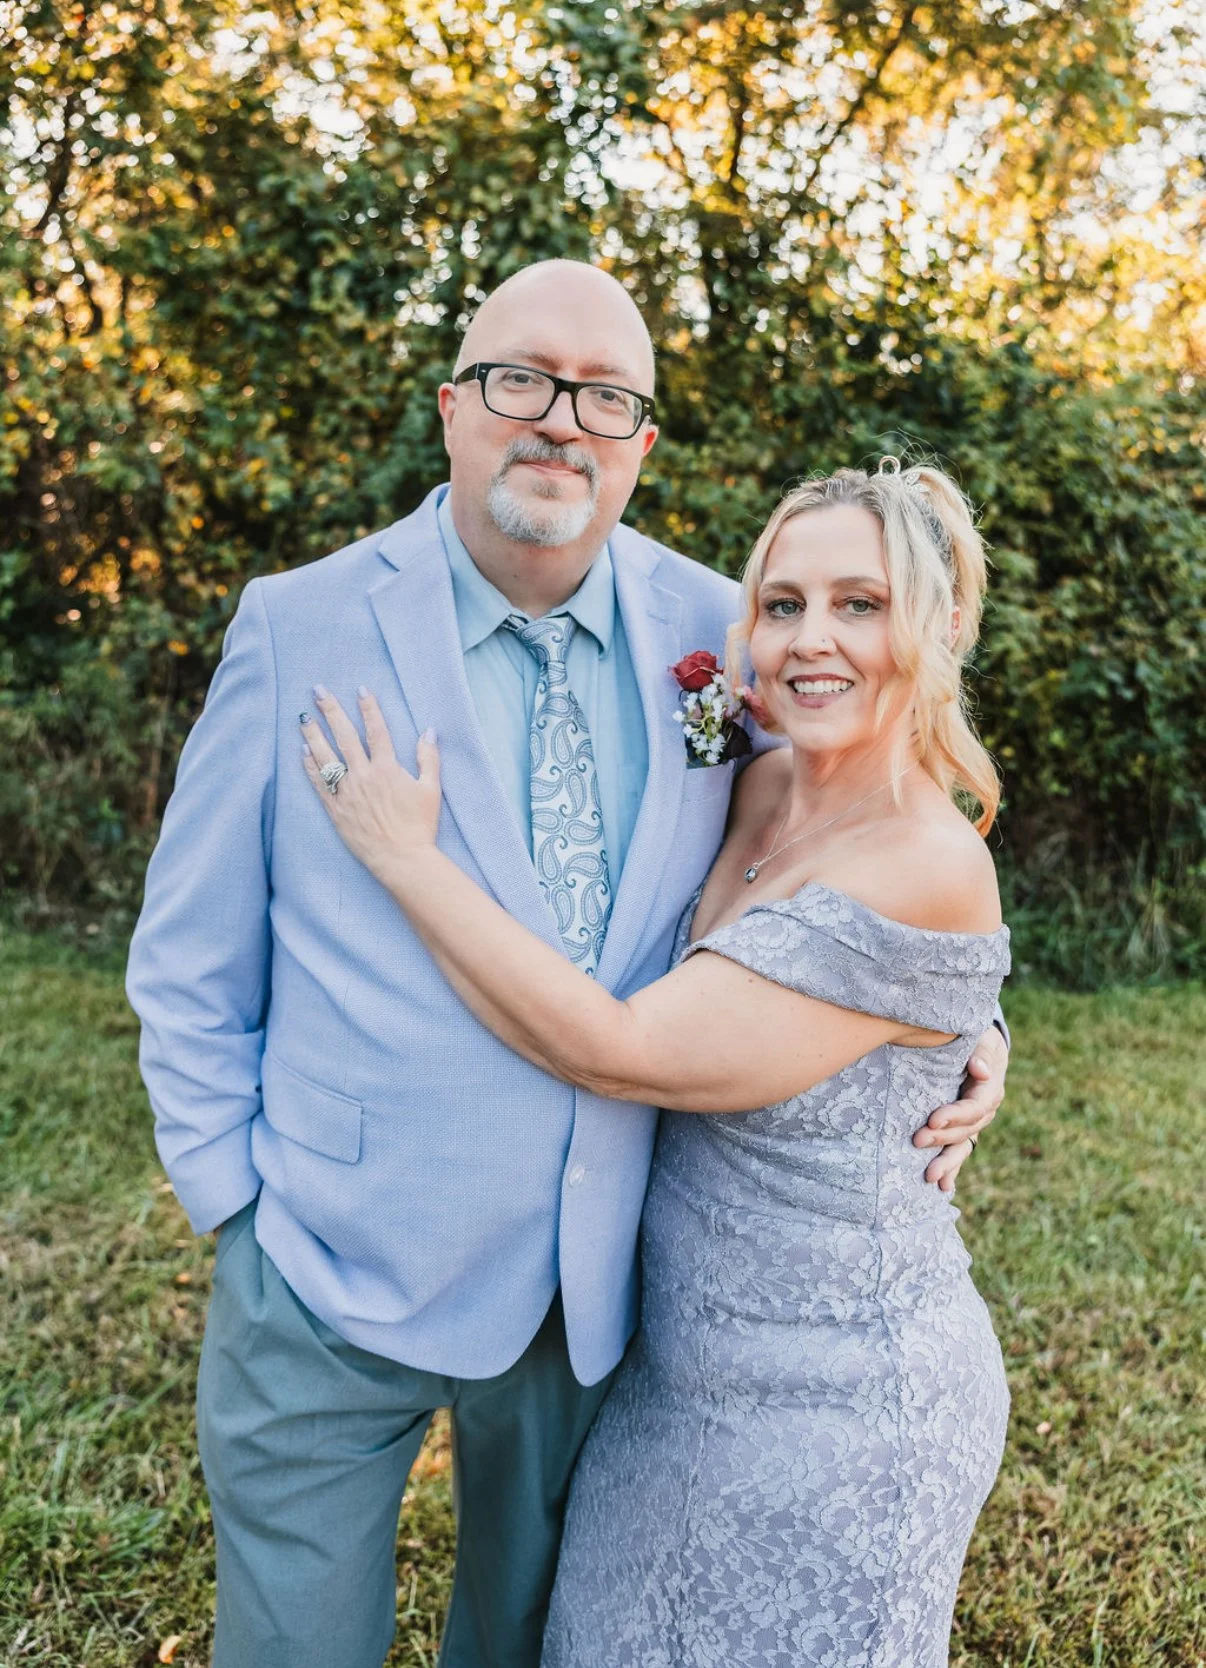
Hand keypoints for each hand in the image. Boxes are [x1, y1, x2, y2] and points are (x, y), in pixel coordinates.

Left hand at [300, 687, 440, 883]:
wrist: (401, 859)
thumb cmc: (419, 826)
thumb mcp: (431, 790)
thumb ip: (429, 758)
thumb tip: (429, 731)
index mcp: (388, 769)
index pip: (376, 730)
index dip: (369, 708)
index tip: (361, 689)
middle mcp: (364, 776)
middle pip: (344, 736)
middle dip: (331, 711)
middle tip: (319, 691)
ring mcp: (347, 793)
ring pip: (326, 757)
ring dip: (313, 734)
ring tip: (303, 716)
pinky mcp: (336, 810)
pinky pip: (319, 783)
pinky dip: (310, 766)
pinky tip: (303, 751)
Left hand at [913, 1022, 1007, 1191]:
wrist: (977, 1047)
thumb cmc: (974, 1039)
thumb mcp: (981, 1040)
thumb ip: (981, 1053)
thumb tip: (980, 1071)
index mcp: (990, 1089)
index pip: (974, 1107)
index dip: (955, 1115)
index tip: (932, 1119)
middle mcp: (984, 1111)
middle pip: (965, 1130)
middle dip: (941, 1138)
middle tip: (916, 1141)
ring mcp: (974, 1124)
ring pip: (962, 1146)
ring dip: (947, 1163)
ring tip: (929, 1178)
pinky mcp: (963, 1130)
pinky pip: (959, 1152)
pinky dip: (952, 1170)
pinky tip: (942, 1187)